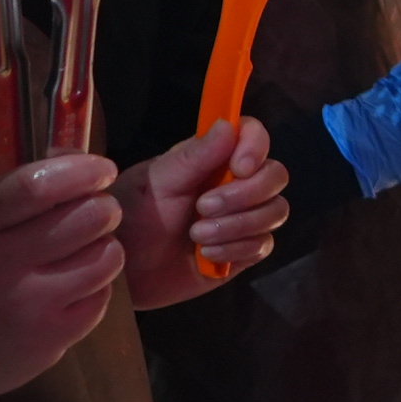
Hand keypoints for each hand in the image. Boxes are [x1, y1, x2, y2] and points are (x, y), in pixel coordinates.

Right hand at [0, 143, 123, 401]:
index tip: (94, 166)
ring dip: (102, 243)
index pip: (34, 187)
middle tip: (92, 203)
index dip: (77, 169)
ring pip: (104, 258)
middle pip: (85, 219)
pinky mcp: (50, 341)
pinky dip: (95, 283)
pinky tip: (69, 281)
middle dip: (100, 203)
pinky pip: (101, 298)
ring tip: (80, 243)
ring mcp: (28, 308)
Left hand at [120, 116, 285, 305]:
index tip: (238, 168)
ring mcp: (243, 217)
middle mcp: (233, 183)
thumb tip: (227, 125)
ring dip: (238, 225)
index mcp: (211, 158)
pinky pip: (263, 244)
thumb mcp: (154, 185)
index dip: (255, 147)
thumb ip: (193, 157)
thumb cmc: (131, 221)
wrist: (125, 276)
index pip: (251, 135)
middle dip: (245, 194)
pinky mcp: (246, 250)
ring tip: (197, 236)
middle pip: (275, 175)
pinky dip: (236, 249)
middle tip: (204, 208)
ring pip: (275, 211)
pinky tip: (206, 254)